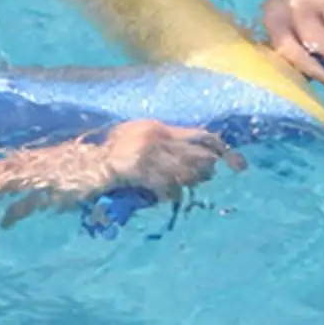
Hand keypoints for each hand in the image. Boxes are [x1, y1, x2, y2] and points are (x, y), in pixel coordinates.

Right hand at [92, 119, 245, 199]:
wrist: (83, 161)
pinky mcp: (139, 170)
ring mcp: (147, 154)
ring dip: (191, 183)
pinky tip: (166, 197)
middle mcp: (156, 137)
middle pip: (197, 155)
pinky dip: (170, 195)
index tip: (240, 162)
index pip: (199, 135)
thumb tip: (191, 161)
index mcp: (156, 127)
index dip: (222, 148)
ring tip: (189, 185)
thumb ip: (161, 143)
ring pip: (185, 172)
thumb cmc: (108, 151)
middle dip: (208, 169)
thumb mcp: (136, 139)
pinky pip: (166, 186)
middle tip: (211, 176)